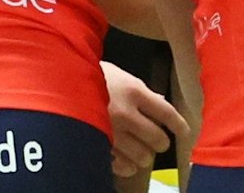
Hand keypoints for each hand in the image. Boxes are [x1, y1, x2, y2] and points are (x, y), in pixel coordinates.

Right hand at [102, 61, 188, 177]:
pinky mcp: (98, 146)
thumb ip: (141, 91)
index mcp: (133, 92)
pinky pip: (121, 165)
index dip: (179, 124)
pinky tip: (127, 161)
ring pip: (142, 155)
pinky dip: (127, 165)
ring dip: (145, 155)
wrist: (59, 84)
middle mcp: (125, 114)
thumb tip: (160, 103)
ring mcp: (111, 132)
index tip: (184, 131)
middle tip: (159, 141)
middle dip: (161, 142)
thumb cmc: (91, 77)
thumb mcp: (120, 76)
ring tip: (142, 152)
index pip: (166, 112)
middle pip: (157, 137)